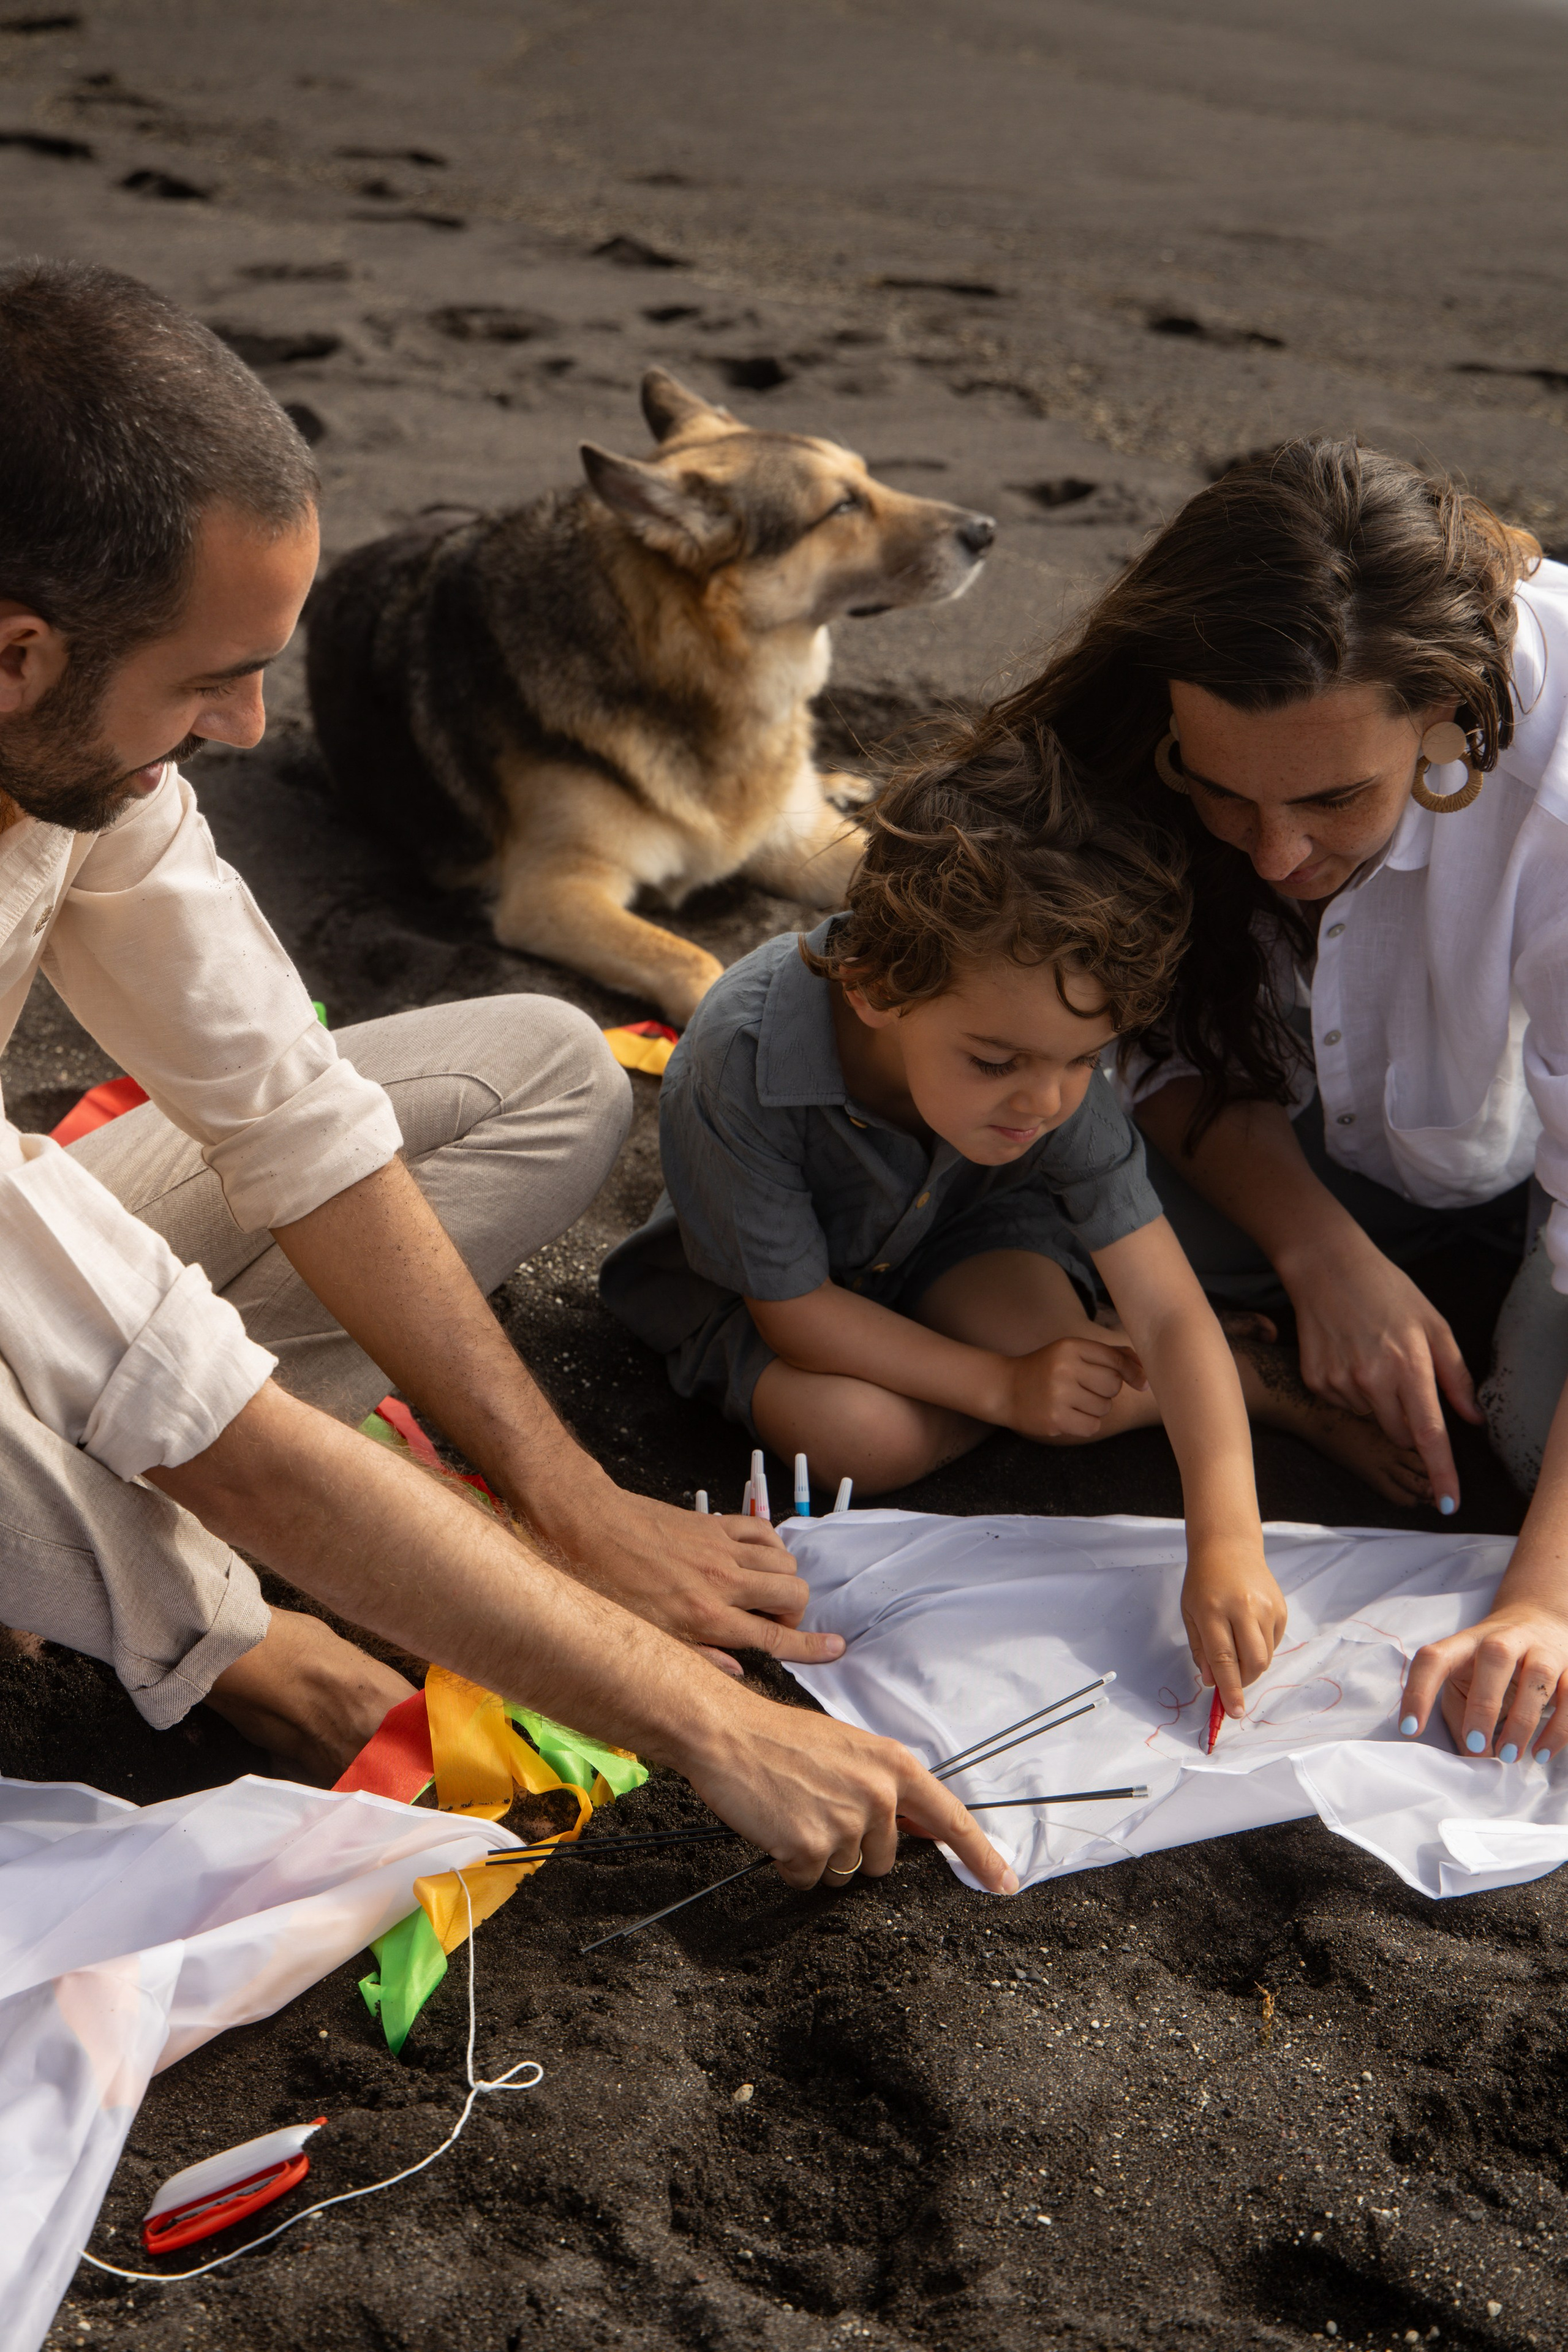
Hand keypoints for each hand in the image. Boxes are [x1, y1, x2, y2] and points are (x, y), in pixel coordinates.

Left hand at [527, 1478, 846, 1668]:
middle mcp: (721, 1582)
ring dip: (783, 1579)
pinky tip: (753, 1557)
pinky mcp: (713, 1523)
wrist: (584, 1522)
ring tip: (761, 1592)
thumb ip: (694, 1657)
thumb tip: (736, 1672)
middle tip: (774, 1622)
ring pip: (785, 1561)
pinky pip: (764, 1530)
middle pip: (793, 1595)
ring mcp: (720, 1548)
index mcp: (703, 1618)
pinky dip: (770, 1545)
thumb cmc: (602, 1581)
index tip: (835, 1649)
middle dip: (796, 1613)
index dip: (811, 1647)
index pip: (774, 1637)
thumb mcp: (641, 1636)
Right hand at [678, 1682, 1018, 1892]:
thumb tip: (914, 1825)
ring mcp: (845, 1823)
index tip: (1005, 1883)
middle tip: (816, 1809)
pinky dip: (788, 1863)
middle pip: (885, 1859)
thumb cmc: (780, 1737)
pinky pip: (806, 1879)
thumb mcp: (848, 1748)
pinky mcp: (809, 1847)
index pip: (950, 1818)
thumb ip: (885, 1786)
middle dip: (854, 1847)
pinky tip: (774, 1827)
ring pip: (844, 1872)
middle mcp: (877, 1795)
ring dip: (818, 1855)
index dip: (981, 1855)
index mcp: (892, 1766)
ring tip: (793, 1812)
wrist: (726, 1732)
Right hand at [997, 1335, 1145, 1441]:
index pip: (1115, 1359)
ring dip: (1095, 1408)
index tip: (1142, 1382)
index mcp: (1070, 1347)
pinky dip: (1087, 1424)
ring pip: (1104, 1407)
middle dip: (1107, 1391)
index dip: (1133, 1372)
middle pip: (1113, 1385)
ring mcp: (1059, 1394)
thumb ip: (1109, 1355)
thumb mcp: (1072, 1352)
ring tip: (1073, 1401)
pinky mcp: (1055, 1419)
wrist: (1005, 1389)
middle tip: (1087, 1389)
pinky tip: (1070, 1415)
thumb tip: (1146, 1369)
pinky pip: (1092, 1426)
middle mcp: (1065, 1368)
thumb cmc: (1046, 1369)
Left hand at [1181, 1542, 1287, 1718]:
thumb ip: (1200, 1649)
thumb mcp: (1190, 1612)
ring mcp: (1265, 1607)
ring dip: (1252, 1666)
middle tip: (1232, 1682)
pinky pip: (1274, 1643)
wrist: (1229, 1547)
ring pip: (1266, 1656)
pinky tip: (1249, 1633)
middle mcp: (1243, 1608)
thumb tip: (1212, 1681)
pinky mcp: (1280, 1608)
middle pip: (1253, 1662)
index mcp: (1213, 1610)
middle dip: (1243, 1682)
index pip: (1224, 1659)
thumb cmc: (1203, 1581)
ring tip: (1237, 1651)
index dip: (1229, 1689)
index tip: (1234, 1712)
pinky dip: (1262, 1649)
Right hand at [1278, 1229, 1480, 1511]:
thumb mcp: (1433, 1325)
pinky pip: (1344, 1405)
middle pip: (1401, 1434)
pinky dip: (1352, 1392)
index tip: (1450, 1501)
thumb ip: (1455, 1375)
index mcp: (1409, 1365)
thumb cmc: (1386, 1291)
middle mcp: (1373, 1379)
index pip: (1430, 1433)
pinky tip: (1349, 1358)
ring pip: (1372, 1420)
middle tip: (1404, 1382)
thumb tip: (1472, 1418)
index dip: (1442, 1472)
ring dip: (1379, 1403)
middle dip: (1410, 1422)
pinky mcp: (1317, 1381)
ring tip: (1372, 1359)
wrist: (1326, 1268)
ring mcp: (1340, 1382)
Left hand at [1400, 1602, 1567, 1759]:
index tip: (1409, 1730)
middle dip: (1484, 1703)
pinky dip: (1558, 1729)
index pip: (1435, 1658)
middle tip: (1477, 1745)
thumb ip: (1459, 1715)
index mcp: (1466, 1642)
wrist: (1540, 1619)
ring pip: (1537, 1676)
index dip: (1419, 1692)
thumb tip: (1465, 1761)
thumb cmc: (1490, 1663)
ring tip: (1509, 1756)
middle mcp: (1504, 1639)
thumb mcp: (1465, 1678)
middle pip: (1495, 1657)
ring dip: (1523, 1720)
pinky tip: (1542, 1753)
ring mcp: (1542, 1649)